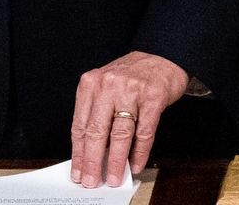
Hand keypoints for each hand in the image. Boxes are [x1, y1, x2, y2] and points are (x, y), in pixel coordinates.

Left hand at [69, 51, 187, 187]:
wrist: (162, 57)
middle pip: (96, 131)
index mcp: (90, 84)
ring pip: (119, 134)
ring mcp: (131, 92)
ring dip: (115, 160)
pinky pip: (144, 132)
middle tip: (90, 180)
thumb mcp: (105, 87)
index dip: (78, 151)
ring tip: (113, 177)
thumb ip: (97, 114)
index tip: (76, 170)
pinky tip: (135, 164)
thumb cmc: (130, 76)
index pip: (79, 124)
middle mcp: (108, 86)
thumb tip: (91, 151)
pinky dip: (139, 152)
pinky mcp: (153, 99)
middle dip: (92, 160)